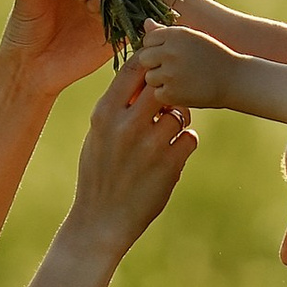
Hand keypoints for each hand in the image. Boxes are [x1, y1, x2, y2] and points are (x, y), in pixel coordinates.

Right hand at [66, 63, 195, 248]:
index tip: (156, 72)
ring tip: (166, 137)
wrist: (101, 221)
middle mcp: (127, 125)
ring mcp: (150, 145)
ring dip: (179, 122)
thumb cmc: (98, 175)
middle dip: (169, 92)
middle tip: (168, 105)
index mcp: (105, 114)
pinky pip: (190, 139)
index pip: (133, 69)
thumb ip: (117, 108)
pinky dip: (184, 145)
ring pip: (180, 114)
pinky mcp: (169, 165)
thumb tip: (139, 80)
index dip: (150, 65)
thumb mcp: (97, 136)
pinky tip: (171, 156)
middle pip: (163, 86)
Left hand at [133, 20, 241, 116]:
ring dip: (161, 80)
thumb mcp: (193, 38)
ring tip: (181, 79)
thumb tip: (146, 24)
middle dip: (155, 64)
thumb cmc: (213, 56)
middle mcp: (170, 51)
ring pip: (150, 77)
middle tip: (174, 69)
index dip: (157, 48)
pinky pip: (158, 94)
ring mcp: (170, 73)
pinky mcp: (172, 93)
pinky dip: (168, 95)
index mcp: (175, 34)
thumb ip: (167, 32)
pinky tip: (184, 90)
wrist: (235, 79)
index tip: (171, 54)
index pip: (148, 39)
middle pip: (144, 58)